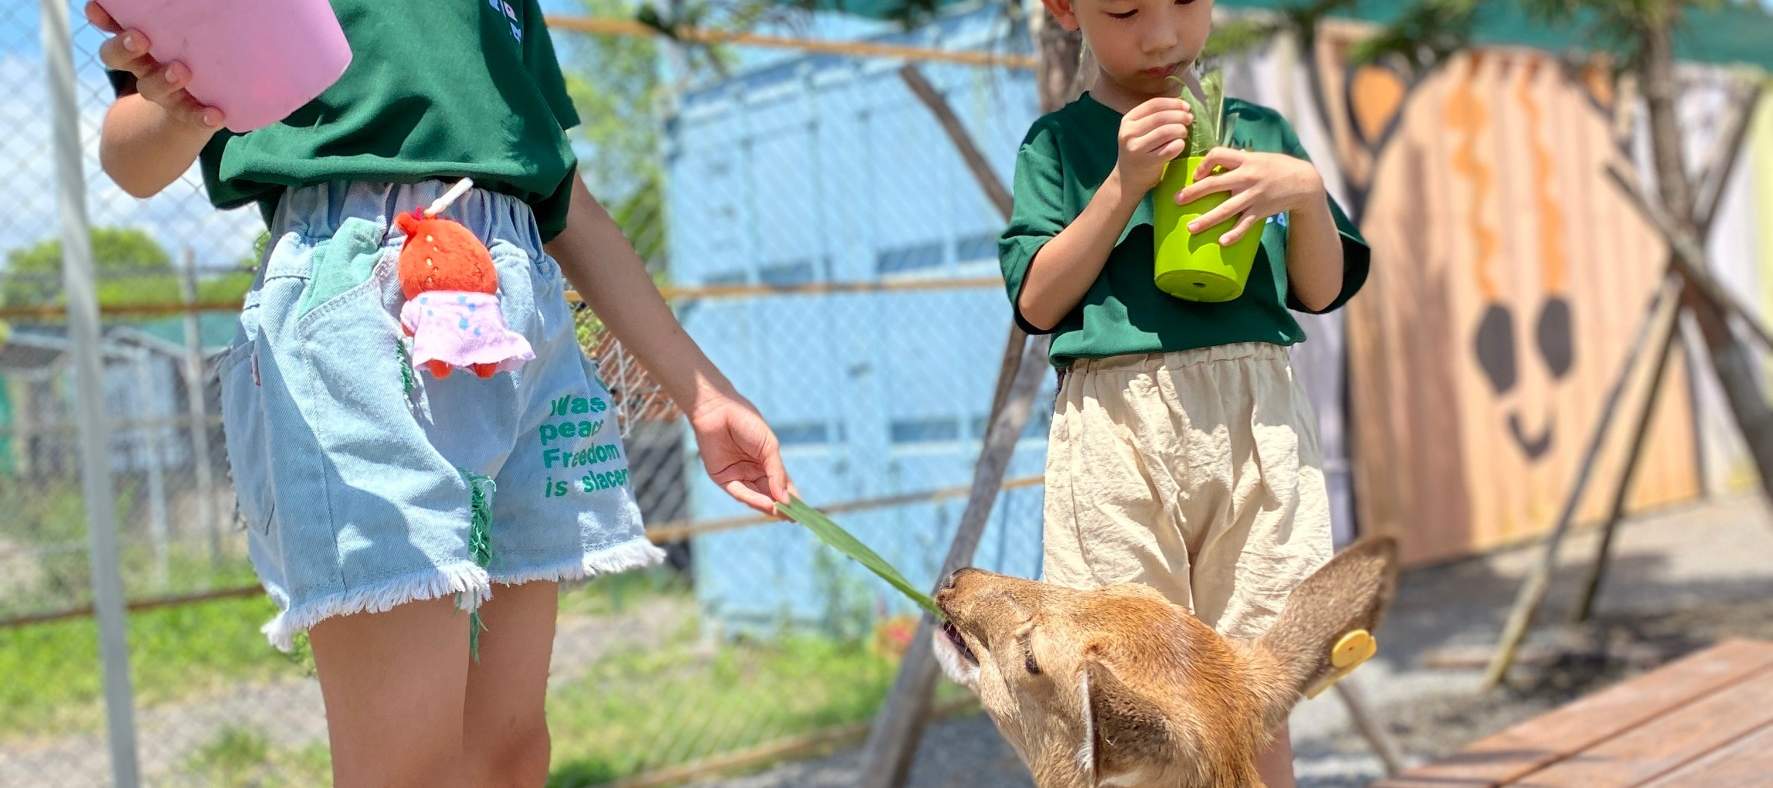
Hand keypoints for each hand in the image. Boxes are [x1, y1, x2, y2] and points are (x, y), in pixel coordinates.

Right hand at [86, 1, 223, 128]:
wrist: (194, 107)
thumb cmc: (187, 54)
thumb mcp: (177, 34)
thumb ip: (173, 18)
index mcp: (136, 44)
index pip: (112, 28)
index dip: (103, 19)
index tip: (95, 9)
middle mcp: (143, 66)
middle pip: (118, 58)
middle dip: (124, 47)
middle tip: (139, 38)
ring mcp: (162, 92)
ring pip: (151, 88)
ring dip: (163, 80)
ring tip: (181, 71)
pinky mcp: (185, 113)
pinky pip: (190, 116)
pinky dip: (201, 116)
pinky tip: (215, 115)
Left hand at [687, 393, 794, 516]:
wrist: (719, 410)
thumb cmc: (747, 422)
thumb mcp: (770, 447)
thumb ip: (777, 473)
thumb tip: (786, 498)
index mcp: (766, 462)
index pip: (781, 485)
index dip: (792, 497)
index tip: (804, 511)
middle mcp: (752, 472)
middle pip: (769, 494)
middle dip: (781, 507)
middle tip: (794, 518)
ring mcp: (738, 476)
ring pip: (755, 497)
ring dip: (769, 506)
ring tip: (782, 513)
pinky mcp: (722, 478)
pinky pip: (740, 492)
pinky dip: (753, 499)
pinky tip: (767, 504)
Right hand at [1114, 97, 1192, 193]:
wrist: (1128, 179)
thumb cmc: (1140, 151)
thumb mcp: (1139, 131)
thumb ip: (1154, 116)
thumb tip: (1181, 103)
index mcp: (1128, 120)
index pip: (1154, 104)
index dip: (1173, 103)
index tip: (1186, 106)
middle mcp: (1128, 133)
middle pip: (1161, 117)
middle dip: (1180, 116)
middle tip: (1189, 119)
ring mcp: (1136, 148)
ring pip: (1166, 132)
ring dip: (1181, 130)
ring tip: (1185, 133)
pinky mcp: (1146, 163)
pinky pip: (1170, 149)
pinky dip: (1179, 145)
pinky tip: (1180, 145)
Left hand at [1174, 148, 1326, 244]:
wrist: (1303, 182)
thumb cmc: (1276, 167)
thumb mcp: (1258, 157)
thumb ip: (1237, 159)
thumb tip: (1215, 161)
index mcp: (1245, 160)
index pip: (1217, 155)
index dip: (1203, 164)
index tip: (1195, 175)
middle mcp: (1248, 177)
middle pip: (1214, 184)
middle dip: (1193, 193)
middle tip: (1177, 200)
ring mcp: (1254, 195)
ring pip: (1226, 209)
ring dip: (1207, 220)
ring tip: (1191, 228)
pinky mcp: (1261, 211)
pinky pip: (1245, 225)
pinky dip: (1234, 234)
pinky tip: (1222, 242)